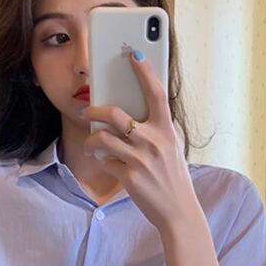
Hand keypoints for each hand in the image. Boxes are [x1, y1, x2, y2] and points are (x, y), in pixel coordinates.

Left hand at [80, 50, 200, 232]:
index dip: (145, 71)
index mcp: (167, 130)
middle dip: (95, 110)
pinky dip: (102, 161)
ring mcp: (141, 160)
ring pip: (103, 139)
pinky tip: (104, 163)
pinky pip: (106, 162)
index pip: (156, 93)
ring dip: (91, 140)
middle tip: (87, 111)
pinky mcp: (129, 177)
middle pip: (115, 114)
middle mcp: (154, 142)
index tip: (134, 53)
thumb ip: (153, 130)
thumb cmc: (172, 177)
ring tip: (90, 144)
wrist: (178, 212)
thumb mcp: (171, 149)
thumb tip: (126, 114)